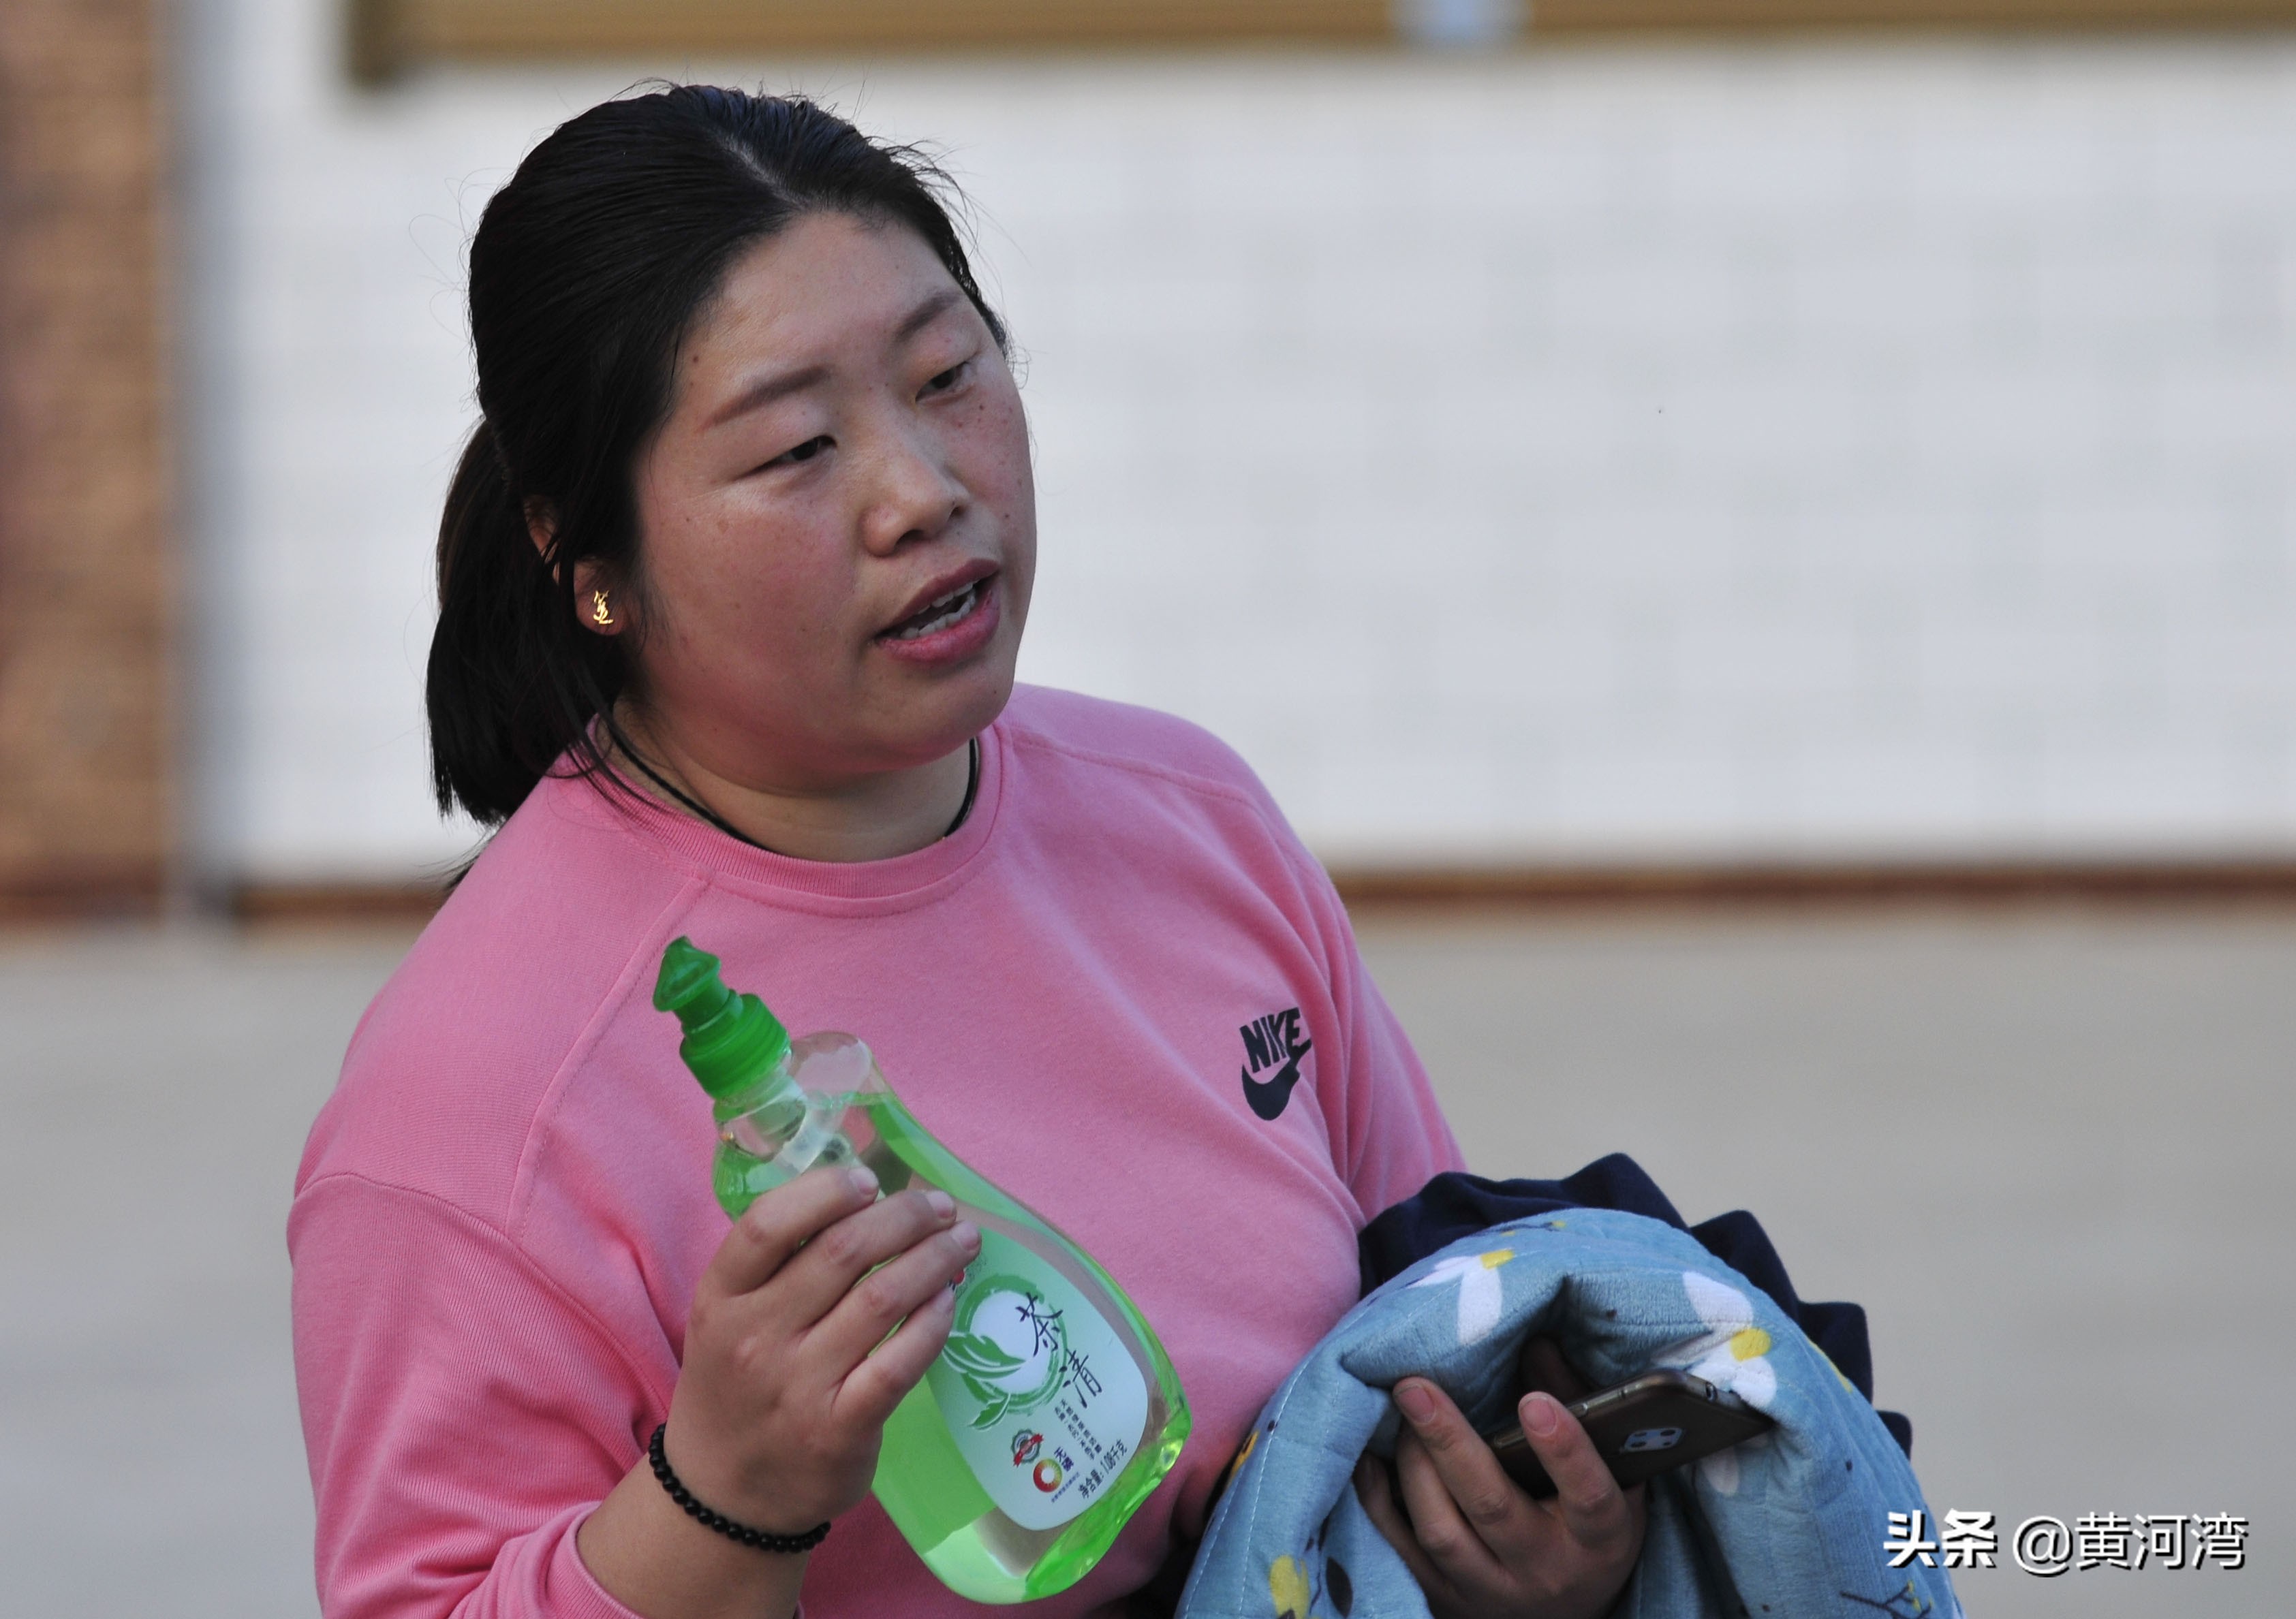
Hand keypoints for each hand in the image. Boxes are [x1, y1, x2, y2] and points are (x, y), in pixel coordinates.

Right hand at [664, 1161, 980, 1530]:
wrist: (723, 1495)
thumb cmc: (737, 1385)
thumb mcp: (728, 1318)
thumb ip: (779, 1263)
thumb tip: (866, 1197)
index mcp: (721, 1297)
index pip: (767, 1224)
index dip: (826, 1190)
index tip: (869, 1180)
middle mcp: (755, 1338)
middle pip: (842, 1252)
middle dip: (905, 1216)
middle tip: (940, 1207)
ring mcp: (798, 1386)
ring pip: (882, 1299)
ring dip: (934, 1260)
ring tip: (961, 1241)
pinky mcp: (840, 1429)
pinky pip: (900, 1363)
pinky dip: (932, 1323)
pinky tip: (947, 1301)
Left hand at [1355, 1339, 1644, 1618]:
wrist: (1565, 1614)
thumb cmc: (1587, 1525)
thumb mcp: (1612, 1475)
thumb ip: (1577, 1406)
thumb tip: (1537, 1341)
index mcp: (1600, 1538)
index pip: (1588, 1497)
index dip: (1564, 1452)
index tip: (1533, 1403)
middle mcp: (1546, 1569)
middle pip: (1492, 1507)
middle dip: (1449, 1443)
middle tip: (1414, 1387)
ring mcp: (1491, 1590)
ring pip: (1441, 1531)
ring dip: (1414, 1466)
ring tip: (1401, 1412)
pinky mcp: (1446, 1600)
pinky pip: (1401, 1551)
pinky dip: (1379, 1502)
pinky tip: (1369, 1456)